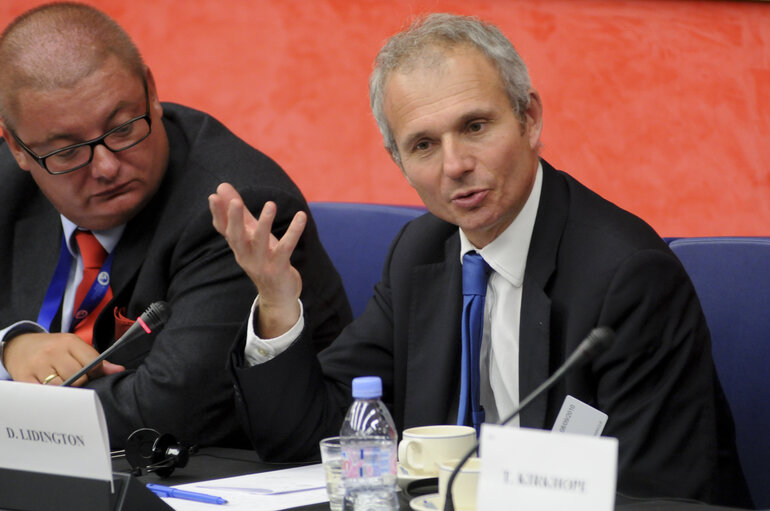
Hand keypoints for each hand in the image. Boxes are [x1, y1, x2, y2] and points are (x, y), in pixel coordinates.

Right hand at [2, 332, 124, 386]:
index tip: (93, 376)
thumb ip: (95, 360)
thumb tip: (118, 370)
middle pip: (78, 376)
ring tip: (66, 386)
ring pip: (62, 386)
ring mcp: (37, 365)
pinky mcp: (24, 377)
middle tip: (79, 383)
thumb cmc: (53, 349)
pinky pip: (44, 393)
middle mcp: (53, 352)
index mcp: (69, 342)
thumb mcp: (74, 348)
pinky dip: (51, 395)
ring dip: (67, 390)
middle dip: (82, 383)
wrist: (20, 345)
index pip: (92, 361)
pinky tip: (53, 391)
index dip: (96, 373)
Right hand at [209, 183, 305, 337]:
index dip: (218, 214)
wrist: (277, 296)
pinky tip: (302, 217)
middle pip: (236, 237)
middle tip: (234, 201)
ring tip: (271, 204)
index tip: (213, 196)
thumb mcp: (251, 236)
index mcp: (238, 247)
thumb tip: (222, 187)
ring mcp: (261, 264)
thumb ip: (240, 213)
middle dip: (234, 219)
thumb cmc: (264, 259)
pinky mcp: (279, 269)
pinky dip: (294, 232)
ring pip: (260, 242)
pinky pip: (286, 248)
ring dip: (265, 223)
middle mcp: (246, 255)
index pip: (224, 230)